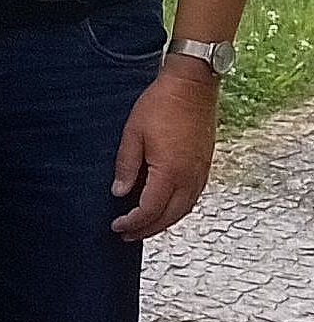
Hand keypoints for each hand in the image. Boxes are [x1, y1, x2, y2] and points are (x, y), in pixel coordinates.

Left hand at [112, 63, 219, 240]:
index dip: (133, 222)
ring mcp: (201, 172)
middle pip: (170, 216)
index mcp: (170, 172)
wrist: (192, 87)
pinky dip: (177, 208)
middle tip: (127, 235)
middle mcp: (190, 177)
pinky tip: (164, 207)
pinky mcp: (205, 165)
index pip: (150, 209)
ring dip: (164, 222)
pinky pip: (192, 197)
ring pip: (184, 209)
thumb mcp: (133, 134)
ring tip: (143, 226)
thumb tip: (119, 192)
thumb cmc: (160, 105)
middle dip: (148, 229)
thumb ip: (126, 166)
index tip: (116, 226)